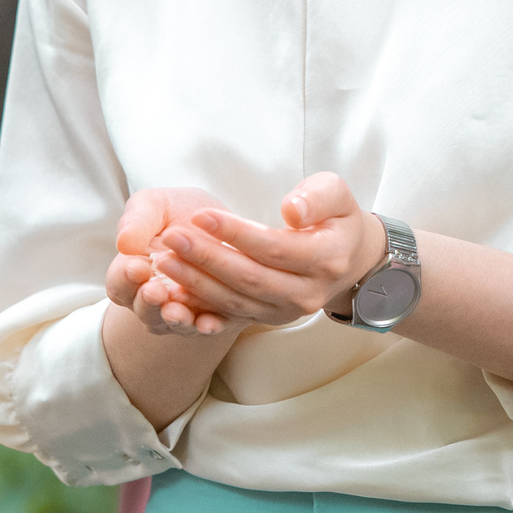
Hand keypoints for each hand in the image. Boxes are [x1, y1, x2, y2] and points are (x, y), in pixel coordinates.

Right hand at [108, 186, 236, 336]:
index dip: (125, 278)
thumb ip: (138, 220)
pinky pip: (207, 328)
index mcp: (131, 273)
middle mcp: (152, 300)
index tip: (136, 267)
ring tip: (177, 310)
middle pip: (143, 311)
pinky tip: (208, 323)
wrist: (221, 223)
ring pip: (173, 324)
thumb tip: (124, 243)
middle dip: (148, 302)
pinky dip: (207, 328)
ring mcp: (180, 312)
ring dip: (174, 320)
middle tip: (155, 291)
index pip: (119, 284)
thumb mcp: (156, 205)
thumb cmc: (178, 212)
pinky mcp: (211, 317)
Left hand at [144, 172, 388, 329]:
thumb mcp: (337, 194)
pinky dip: (199, 303)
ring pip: (235, 300)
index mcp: (326, 259)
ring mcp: (286, 311)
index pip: (273, 248)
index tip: (200, 215)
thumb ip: (317, 197)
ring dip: (196, 282)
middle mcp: (307, 293)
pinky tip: (172, 287)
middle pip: (249, 278)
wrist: (347, 258)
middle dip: (206, 258)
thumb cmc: (336, 217)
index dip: (234, 234)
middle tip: (171, 237)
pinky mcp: (268, 318)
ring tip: (164, 260)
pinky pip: (229, 314)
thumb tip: (291, 210)